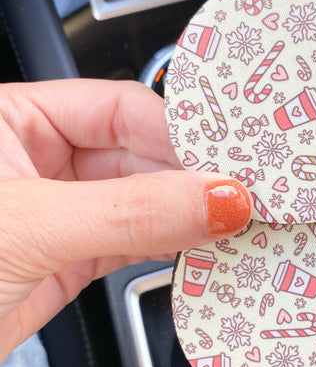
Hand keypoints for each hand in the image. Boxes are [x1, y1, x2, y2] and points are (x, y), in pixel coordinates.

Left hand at [0, 79, 251, 362]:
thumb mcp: (28, 226)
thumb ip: (130, 213)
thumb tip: (215, 197)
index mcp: (14, 118)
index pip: (119, 107)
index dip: (178, 131)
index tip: (228, 157)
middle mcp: (39, 159)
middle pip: (138, 154)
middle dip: (190, 176)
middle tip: (242, 193)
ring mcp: (58, 211)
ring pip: (141, 201)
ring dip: (185, 215)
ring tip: (232, 223)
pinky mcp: (68, 259)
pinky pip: (133, 244)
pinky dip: (168, 250)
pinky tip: (198, 250)